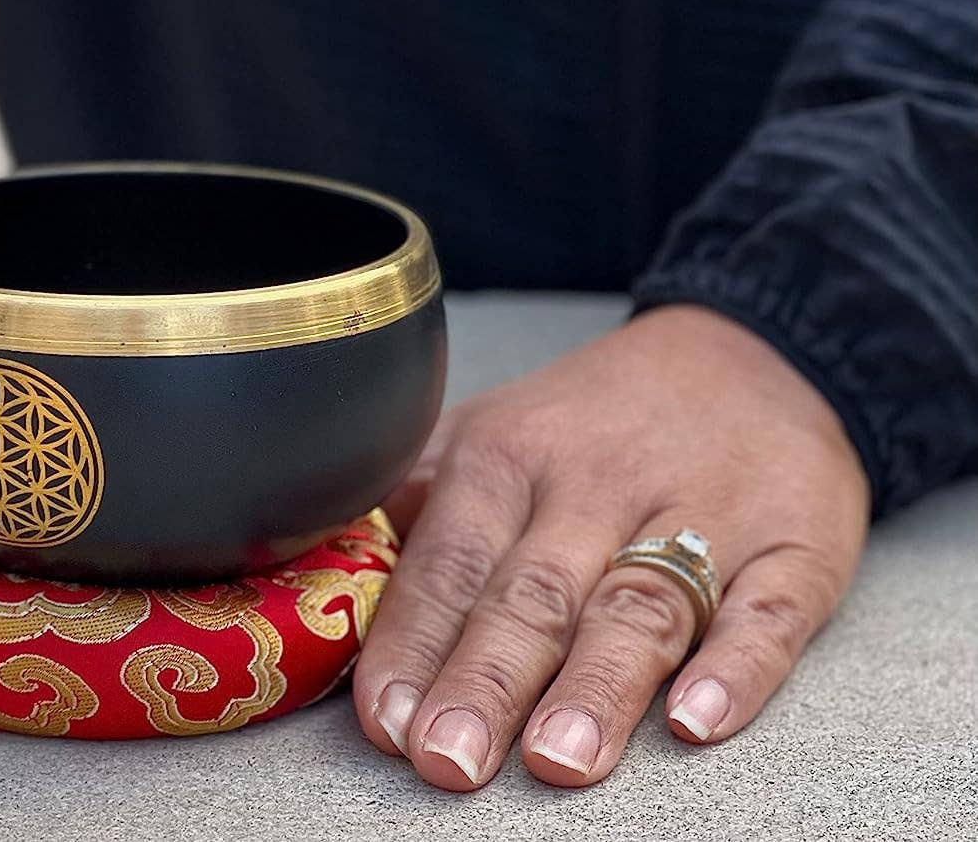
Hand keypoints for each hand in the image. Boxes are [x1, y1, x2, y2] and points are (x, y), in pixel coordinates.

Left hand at [354, 304, 868, 788]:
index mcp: (509, 454)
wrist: (750, 352)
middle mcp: (597, 482)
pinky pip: (767, 610)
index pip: (448, 559)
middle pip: (533, 591)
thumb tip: (322, 568)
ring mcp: (700, 512)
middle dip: (485, 678)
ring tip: (557, 759)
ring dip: (597, 685)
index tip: (385, 721)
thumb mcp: (494, 427)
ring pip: (639, 605)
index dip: (413, 641)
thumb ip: (416, 496)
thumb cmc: (593, 416)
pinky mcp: (792, 543)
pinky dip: (735, 667)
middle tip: (448, 761)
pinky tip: (699, 720)